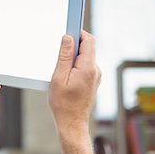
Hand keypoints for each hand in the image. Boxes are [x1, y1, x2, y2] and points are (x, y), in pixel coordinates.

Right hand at [48, 30, 100, 153]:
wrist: (72, 124)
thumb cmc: (63, 104)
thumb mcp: (58, 78)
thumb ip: (64, 56)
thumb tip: (68, 38)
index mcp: (88, 68)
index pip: (88, 40)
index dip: (78, 32)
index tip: (68, 29)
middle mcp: (95, 71)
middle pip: (87, 48)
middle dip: (73, 46)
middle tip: (58, 50)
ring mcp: (95, 77)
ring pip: (85, 58)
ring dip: (73, 58)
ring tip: (60, 69)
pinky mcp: (92, 82)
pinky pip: (84, 67)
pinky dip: (75, 67)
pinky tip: (64, 77)